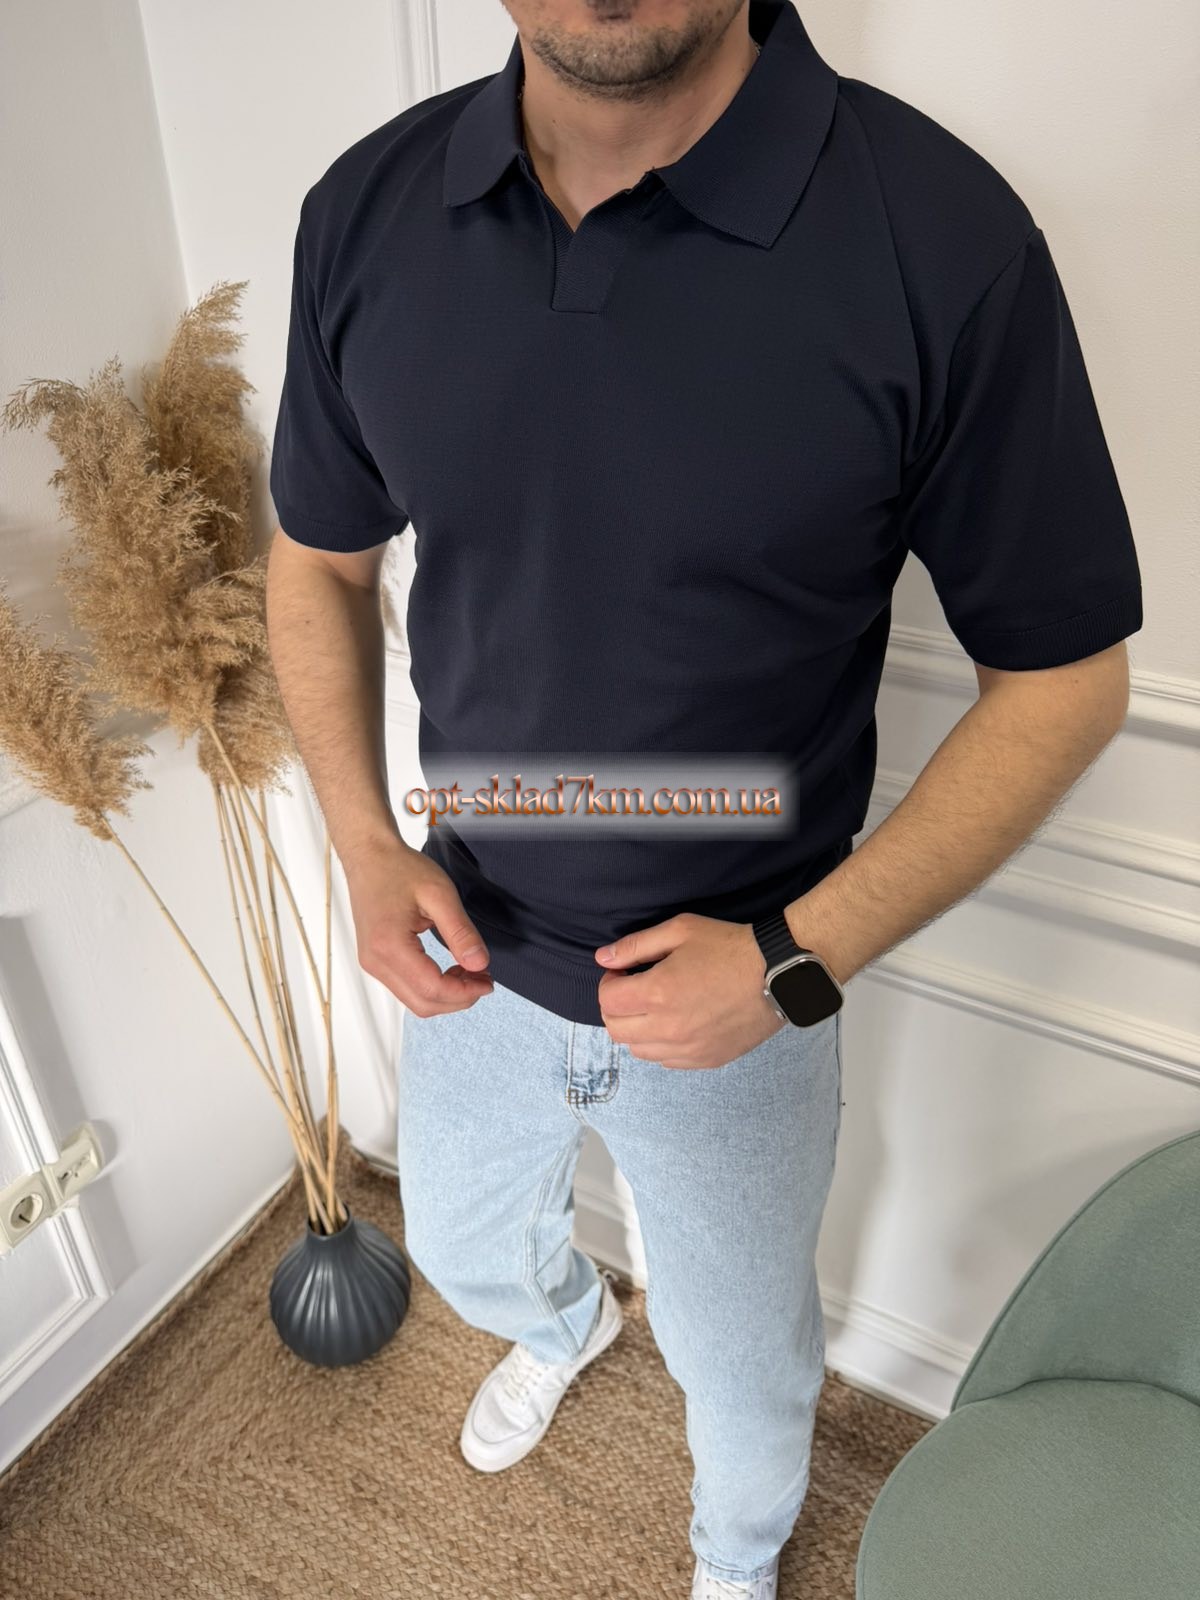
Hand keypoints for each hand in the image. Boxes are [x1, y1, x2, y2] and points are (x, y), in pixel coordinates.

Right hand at [342, 835, 492, 1015]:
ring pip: (415, 1001)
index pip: (432, 989)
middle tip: (483, 978)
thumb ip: (461, 932)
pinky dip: (432, 987)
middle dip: (459, 998)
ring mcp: (372, 963)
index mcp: (389, 945)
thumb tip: (479, 964)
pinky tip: (450, 970)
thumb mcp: (439, 894)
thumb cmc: (399, 869)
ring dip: (446, 994)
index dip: (465, 992)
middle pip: (423, 1004)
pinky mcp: (375, 961)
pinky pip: (406, 988)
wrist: (369, 857)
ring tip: (470, 972)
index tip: (488, 981)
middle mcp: (375, 961)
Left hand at [594, 912, 782, 1069]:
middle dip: (616, 1007)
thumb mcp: (681, 930)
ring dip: (636, 1028)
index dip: (610, 981)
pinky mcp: (706, 1060)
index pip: (607, 1000)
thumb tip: (602, 958)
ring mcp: (688, 1049)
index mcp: (658, 993)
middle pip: (616, 1030)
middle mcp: (668, 1028)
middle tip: (633, 989)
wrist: (778, 972)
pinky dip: (661, 1045)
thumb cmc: (730, 947)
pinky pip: (666, 1061)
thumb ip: (636, 945)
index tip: (625, 971)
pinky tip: (676, 1022)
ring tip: (655, 1007)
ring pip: (638, 1050)